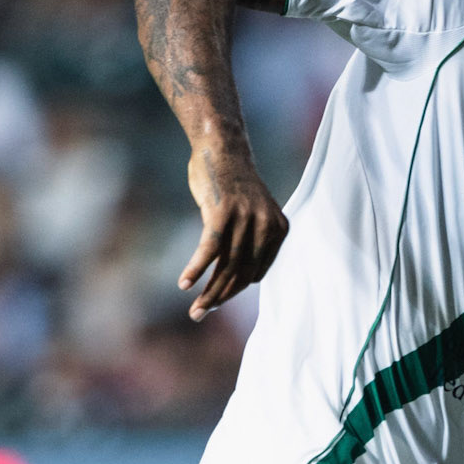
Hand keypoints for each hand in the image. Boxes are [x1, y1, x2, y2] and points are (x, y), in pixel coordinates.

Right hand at [180, 150, 288, 319]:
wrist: (223, 148)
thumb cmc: (233, 184)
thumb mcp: (252, 215)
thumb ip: (251, 243)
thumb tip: (240, 281)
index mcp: (279, 229)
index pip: (255, 272)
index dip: (233, 289)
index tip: (214, 300)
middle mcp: (266, 225)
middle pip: (242, 273)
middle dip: (220, 298)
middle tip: (200, 315)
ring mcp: (245, 218)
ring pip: (226, 266)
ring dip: (208, 292)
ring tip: (195, 310)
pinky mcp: (223, 212)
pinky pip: (209, 249)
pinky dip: (196, 269)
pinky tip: (184, 284)